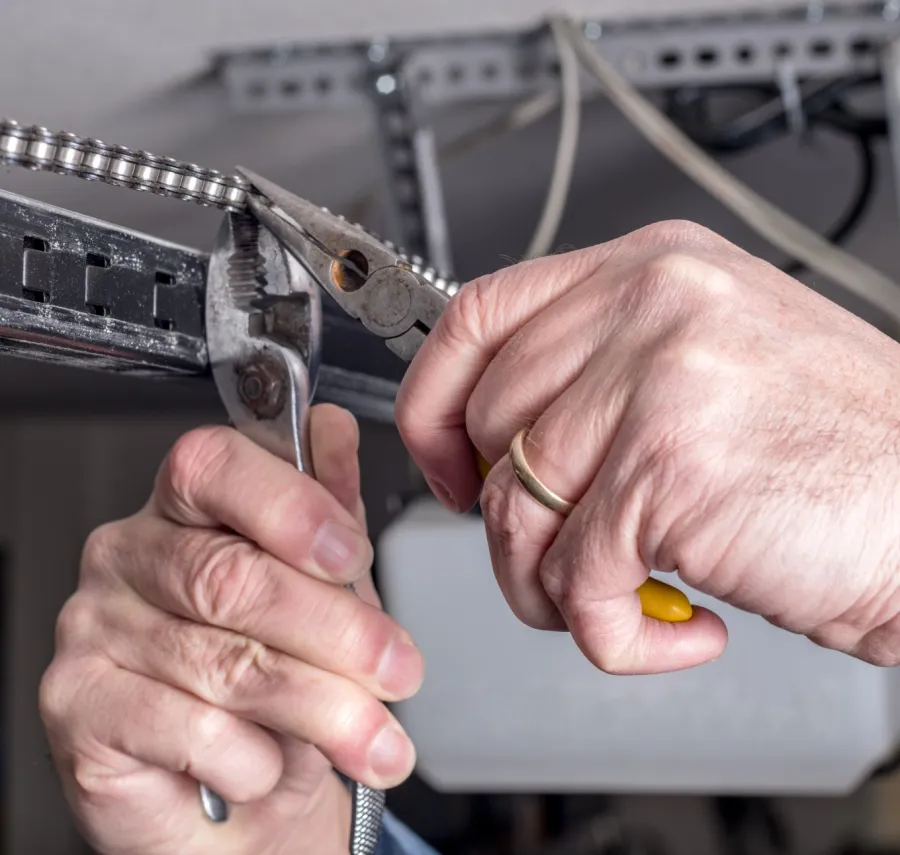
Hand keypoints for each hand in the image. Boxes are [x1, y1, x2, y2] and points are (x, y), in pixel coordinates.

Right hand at [39, 405, 422, 854]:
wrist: (237, 790)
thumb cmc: (278, 672)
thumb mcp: (322, 586)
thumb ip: (327, 509)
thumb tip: (332, 431)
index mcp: (186, 506)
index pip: (215, 465)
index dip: (290, 505)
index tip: (352, 554)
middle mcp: (130, 554)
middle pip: (232, 575)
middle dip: (337, 630)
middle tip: (398, 669)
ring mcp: (94, 627)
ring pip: (224, 661)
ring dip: (321, 707)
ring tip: (375, 738)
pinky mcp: (78, 705)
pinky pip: (187, 728)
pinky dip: (252, 757)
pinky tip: (270, 763)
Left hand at [397, 220, 899, 673]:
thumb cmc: (838, 451)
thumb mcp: (709, 364)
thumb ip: (598, 378)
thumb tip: (499, 436)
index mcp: (649, 270)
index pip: (479, 318)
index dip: (433, 401)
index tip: (445, 462)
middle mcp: (649, 307)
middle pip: (488, 427)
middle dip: (504, 522)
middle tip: (557, 558)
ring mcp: (657, 381)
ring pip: (515, 509)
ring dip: (553, 587)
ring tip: (618, 601)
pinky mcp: (667, 471)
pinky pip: (577, 580)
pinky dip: (612, 633)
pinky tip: (677, 626)